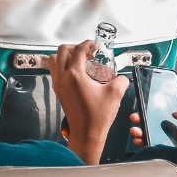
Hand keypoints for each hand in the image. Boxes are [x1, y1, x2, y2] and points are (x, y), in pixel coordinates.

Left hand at [48, 40, 128, 164]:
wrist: (86, 133)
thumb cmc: (98, 115)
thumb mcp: (115, 94)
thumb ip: (121, 81)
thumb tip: (122, 77)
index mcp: (75, 75)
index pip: (78, 50)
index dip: (88, 44)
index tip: (95, 45)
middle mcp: (62, 77)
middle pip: (62, 51)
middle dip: (75, 47)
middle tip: (88, 52)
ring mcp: (58, 84)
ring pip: (54, 60)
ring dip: (65, 55)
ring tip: (80, 60)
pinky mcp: (58, 90)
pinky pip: (55, 71)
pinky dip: (62, 65)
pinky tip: (76, 72)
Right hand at [130, 96, 176, 150]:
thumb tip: (174, 113)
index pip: (167, 109)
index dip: (155, 106)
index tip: (145, 104)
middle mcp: (175, 130)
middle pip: (154, 122)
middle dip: (142, 119)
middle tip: (135, 117)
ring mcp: (170, 141)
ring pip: (150, 134)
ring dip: (140, 131)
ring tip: (135, 131)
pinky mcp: (167, 151)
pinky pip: (152, 146)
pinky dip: (143, 143)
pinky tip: (139, 141)